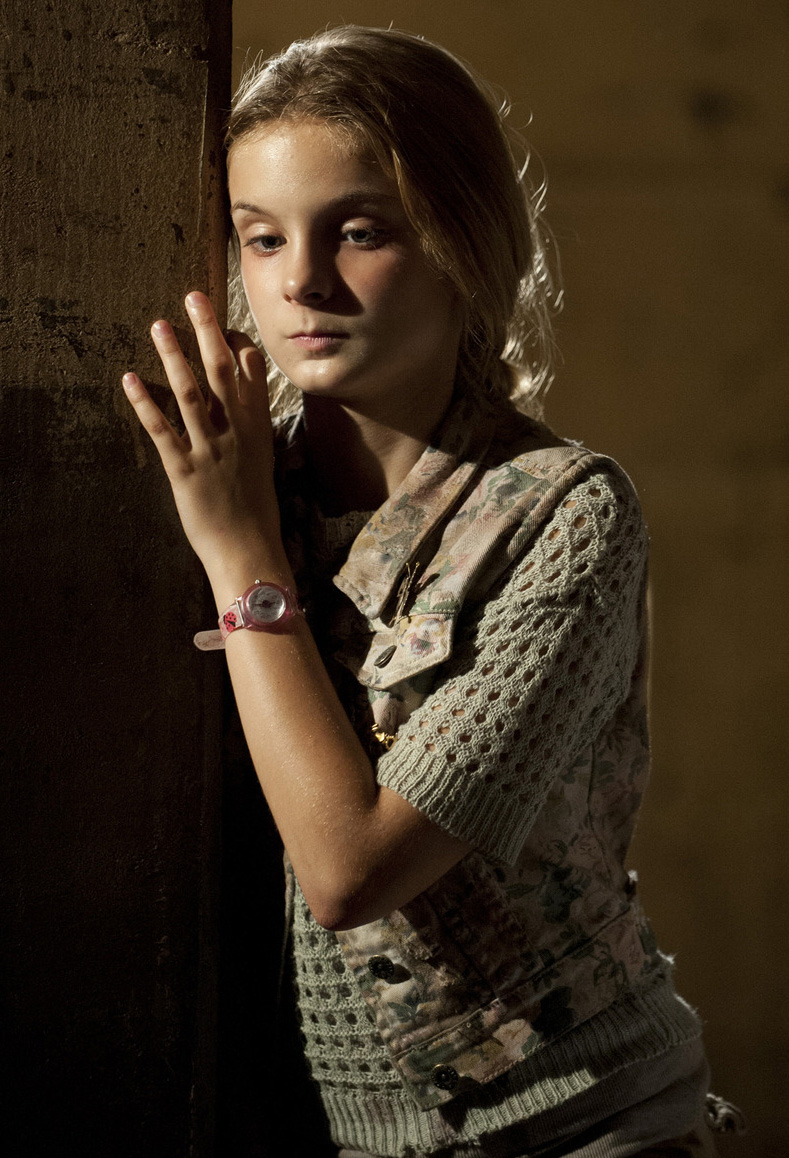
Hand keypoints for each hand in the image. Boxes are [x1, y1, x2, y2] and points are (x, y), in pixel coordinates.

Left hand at [122, 292, 283, 583]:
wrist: (250, 550)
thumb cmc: (256, 510)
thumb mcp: (263, 461)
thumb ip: (255, 425)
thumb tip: (250, 394)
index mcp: (257, 430)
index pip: (251, 376)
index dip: (237, 343)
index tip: (225, 318)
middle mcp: (235, 434)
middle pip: (221, 372)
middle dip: (207, 332)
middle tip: (194, 299)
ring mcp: (209, 450)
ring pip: (190, 394)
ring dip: (174, 357)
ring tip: (159, 326)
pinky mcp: (184, 471)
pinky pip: (162, 431)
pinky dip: (146, 404)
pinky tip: (131, 379)